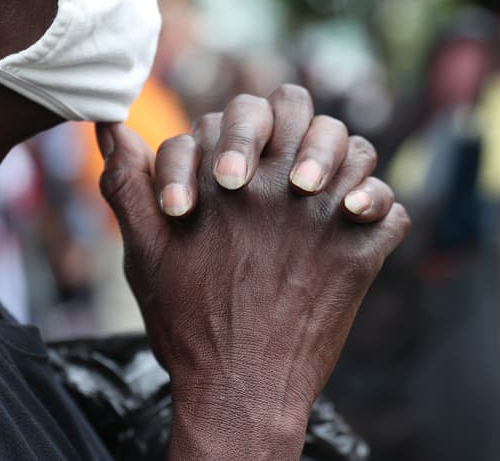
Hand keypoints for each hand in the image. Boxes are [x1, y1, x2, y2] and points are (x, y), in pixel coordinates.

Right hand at [96, 85, 409, 459]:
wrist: (239, 391)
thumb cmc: (187, 323)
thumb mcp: (143, 253)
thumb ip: (127, 185)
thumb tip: (109, 126)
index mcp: (227, 180)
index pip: (240, 111)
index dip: (234, 132)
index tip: (226, 175)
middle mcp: (279, 187)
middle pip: (300, 109)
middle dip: (294, 121)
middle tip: (286, 157)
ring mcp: (324, 217)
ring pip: (356, 149)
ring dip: (343, 158)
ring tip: (324, 185)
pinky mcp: (359, 256)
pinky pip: (390, 208)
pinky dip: (378, 207)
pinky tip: (357, 219)